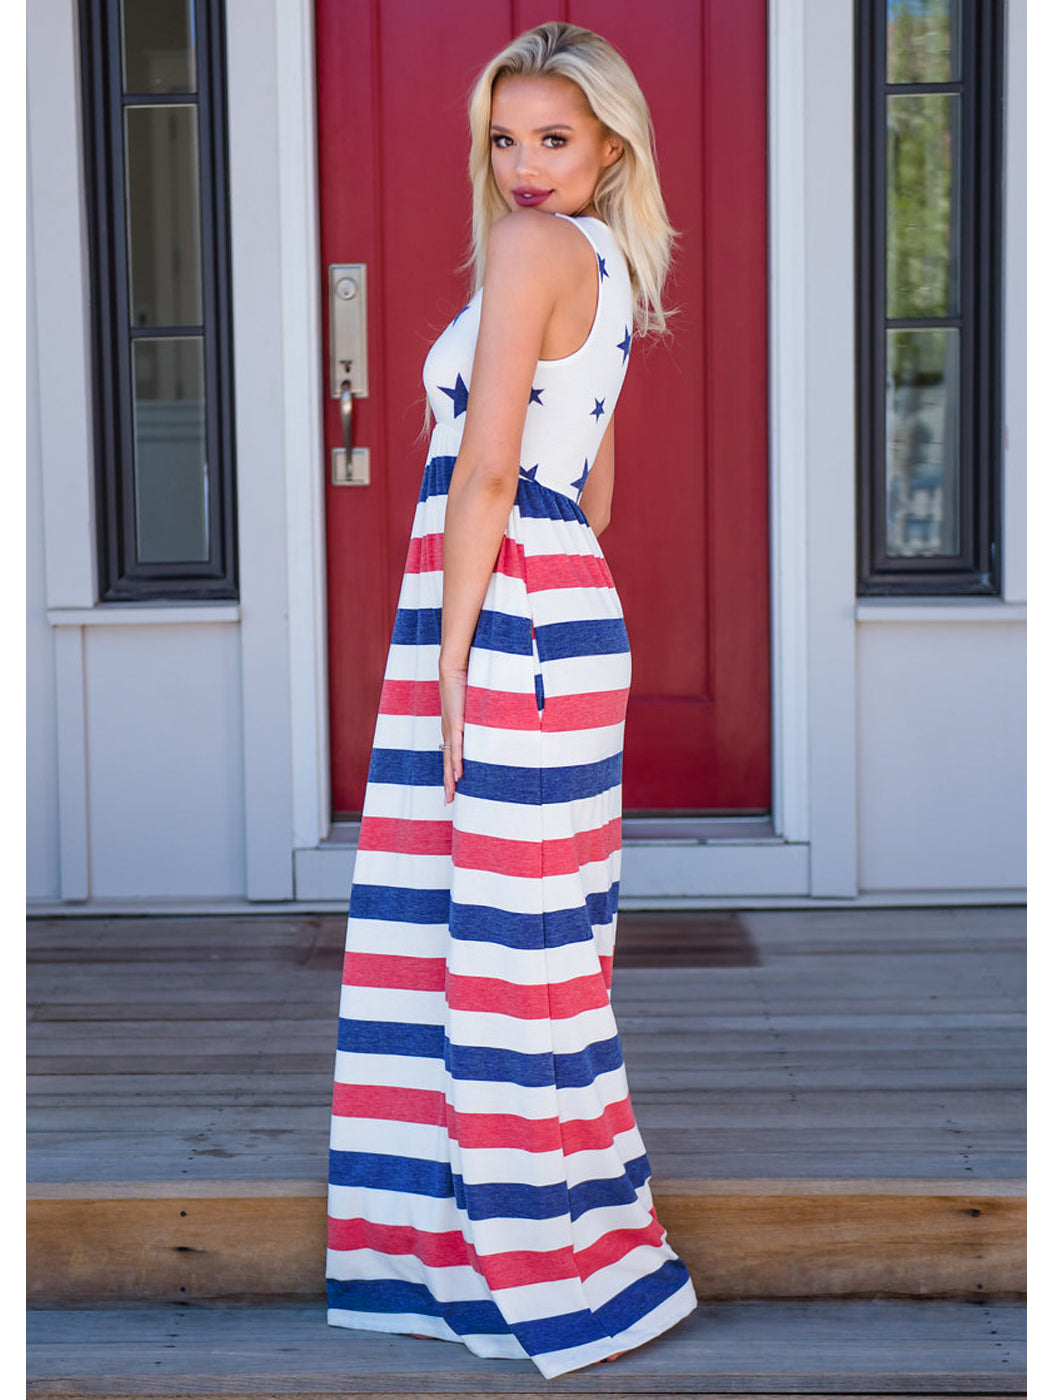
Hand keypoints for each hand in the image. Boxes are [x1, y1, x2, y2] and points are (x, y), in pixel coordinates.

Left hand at [439, 661, 466, 804]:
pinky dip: (457, 763)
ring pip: (450, 760)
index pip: (450, 755)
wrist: (454, 666)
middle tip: (449, 801)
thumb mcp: (473, 704)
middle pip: (448, 762)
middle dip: (448, 783)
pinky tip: (458, 776)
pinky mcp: (455, 723)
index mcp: (451, 728)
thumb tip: (492, 719)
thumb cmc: (464, 681)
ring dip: (450, 779)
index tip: (452, 788)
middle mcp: (448, 731)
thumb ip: (478, 715)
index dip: (451, 772)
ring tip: (451, 795)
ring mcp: (451, 728)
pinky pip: (457, 747)